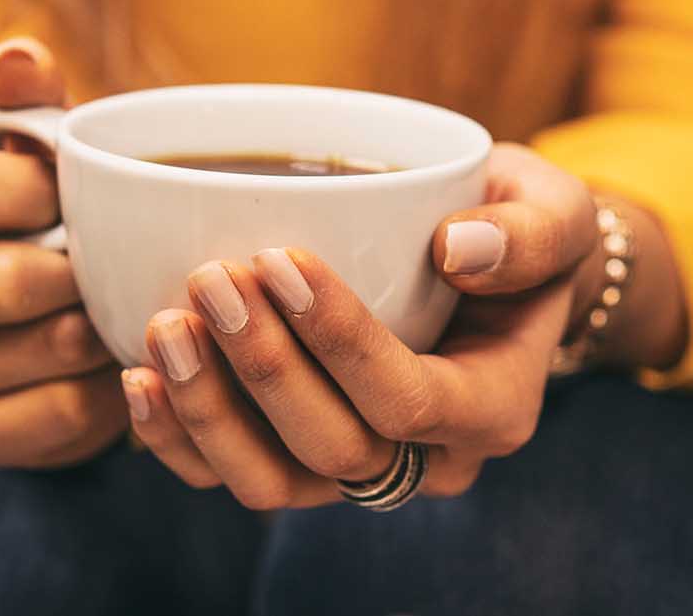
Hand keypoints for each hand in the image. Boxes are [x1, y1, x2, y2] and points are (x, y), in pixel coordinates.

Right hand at [0, 38, 126, 468]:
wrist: (39, 312)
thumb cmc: (39, 210)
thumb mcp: (33, 145)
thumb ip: (26, 97)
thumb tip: (16, 56)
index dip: (34, 189)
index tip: (78, 190)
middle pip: (2, 280)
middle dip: (84, 267)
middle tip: (128, 255)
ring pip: (45, 349)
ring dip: (107, 326)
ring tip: (133, 301)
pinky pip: (61, 415)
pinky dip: (110, 388)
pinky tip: (121, 358)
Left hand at [122, 143, 611, 506]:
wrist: (479, 267)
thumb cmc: (514, 233)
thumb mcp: (553, 210)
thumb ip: (532, 230)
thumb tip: (460, 250)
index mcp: (491, 406)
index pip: (409, 401)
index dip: (340, 339)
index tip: (282, 255)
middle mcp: (423, 458)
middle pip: (334, 449)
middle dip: (264, 369)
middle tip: (213, 278)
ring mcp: (350, 466)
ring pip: (271, 482)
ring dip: (208, 411)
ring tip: (165, 325)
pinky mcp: (290, 454)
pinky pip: (225, 475)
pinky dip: (175, 437)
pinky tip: (138, 373)